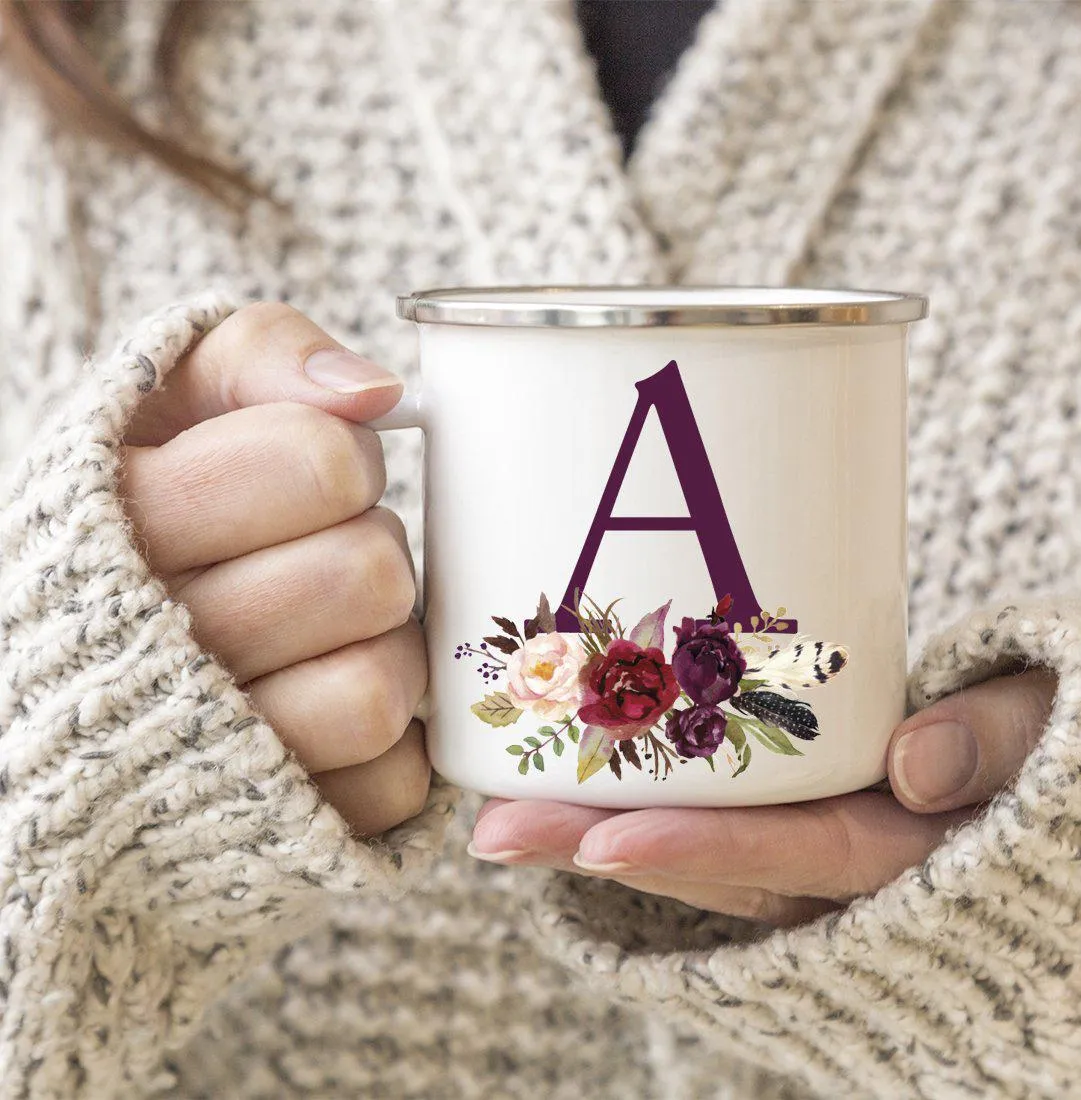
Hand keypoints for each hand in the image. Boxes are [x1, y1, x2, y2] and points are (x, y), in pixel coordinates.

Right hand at [119, 303, 430, 835]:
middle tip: (319, 559)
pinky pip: (394, 783)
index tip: (310, 477)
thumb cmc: (145, 522)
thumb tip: (371, 392)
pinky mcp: (274, 836)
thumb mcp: (166, 403)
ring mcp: (206, 764)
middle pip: (366, 573)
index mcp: (107, 526)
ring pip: (378, 689)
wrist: (74, 690)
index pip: (317, 461)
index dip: (342, 460)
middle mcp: (142, 657)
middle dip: (369, 551)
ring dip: (383, 651)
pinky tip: (327, 714)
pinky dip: (389, 747)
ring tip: (328, 639)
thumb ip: (257, 357)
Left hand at [469, 669, 1056, 924]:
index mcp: (914, 846)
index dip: (702, 852)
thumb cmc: (1070, 731)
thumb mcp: (1066, 729)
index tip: (602, 837)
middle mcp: (854, 861)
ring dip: (597, 832)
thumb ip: (1006, 736)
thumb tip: (919, 764)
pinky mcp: (806, 809)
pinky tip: (566, 777)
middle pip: (716, 865)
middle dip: (604, 849)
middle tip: (493, 828)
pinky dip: (643, 804)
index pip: (798, 855)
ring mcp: (822, 840)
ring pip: (701, 848)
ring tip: (497, 810)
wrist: (1077, 762)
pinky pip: (717, 817)